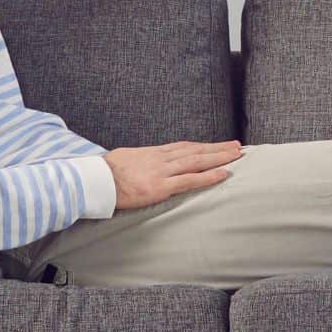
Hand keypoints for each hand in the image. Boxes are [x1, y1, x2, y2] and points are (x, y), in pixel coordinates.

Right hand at [105, 140, 240, 207]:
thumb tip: (142, 164)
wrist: (94, 180)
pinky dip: (208, 176)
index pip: (183, 147)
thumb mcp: (125, 159)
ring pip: (197, 161)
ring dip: (219, 158)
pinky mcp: (160, 187)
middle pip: (195, 151)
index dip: (202, 146)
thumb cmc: (104, 172)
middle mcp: (160, 159)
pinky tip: (223, 173)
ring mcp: (161, 172)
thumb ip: (139, 161)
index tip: (216, 144)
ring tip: (237, 155)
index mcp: (152, 153)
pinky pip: (189, 180)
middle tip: (237, 146)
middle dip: (217, 148)